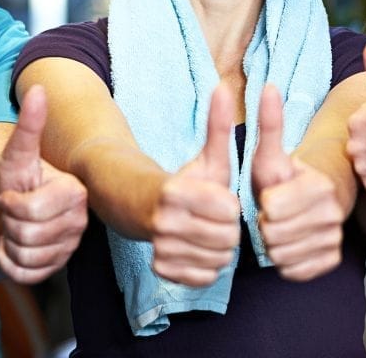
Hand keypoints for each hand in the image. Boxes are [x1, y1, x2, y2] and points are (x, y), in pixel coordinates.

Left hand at [0, 85, 88, 283]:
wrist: (4, 213)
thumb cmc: (11, 180)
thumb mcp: (15, 154)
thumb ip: (29, 126)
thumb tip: (39, 88)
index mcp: (76, 192)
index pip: (34, 211)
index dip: (11, 204)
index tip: (8, 195)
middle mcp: (80, 220)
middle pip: (29, 235)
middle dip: (8, 224)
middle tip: (9, 213)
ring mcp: (70, 246)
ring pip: (26, 256)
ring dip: (7, 243)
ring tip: (10, 227)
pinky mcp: (58, 267)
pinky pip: (25, 273)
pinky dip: (9, 262)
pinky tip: (11, 246)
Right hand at [150, 84, 240, 286]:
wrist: (135, 205)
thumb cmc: (182, 181)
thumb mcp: (204, 156)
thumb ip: (217, 125)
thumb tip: (223, 88)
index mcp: (177, 190)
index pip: (229, 209)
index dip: (230, 206)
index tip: (222, 200)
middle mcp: (164, 220)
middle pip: (226, 238)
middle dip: (228, 229)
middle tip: (217, 220)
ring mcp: (160, 246)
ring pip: (217, 260)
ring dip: (219, 249)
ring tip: (208, 233)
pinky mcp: (160, 267)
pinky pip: (204, 277)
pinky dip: (207, 267)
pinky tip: (199, 250)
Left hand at [252, 84, 344, 281]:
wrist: (313, 198)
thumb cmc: (286, 175)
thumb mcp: (271, 152)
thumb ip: (269, 124)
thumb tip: (267, 86)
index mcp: (320, 186)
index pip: (271, 209)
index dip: (263, 203)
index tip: (270, 195)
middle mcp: (334, 214)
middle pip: (274, 235)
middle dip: (265, 225)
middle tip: (273, 212)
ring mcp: (335, 238)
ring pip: (282, 256)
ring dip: (273, 244)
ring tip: (279, 226)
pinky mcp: (332, 260)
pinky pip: (294, 271)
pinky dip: (285, 261)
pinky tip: (288, 242)